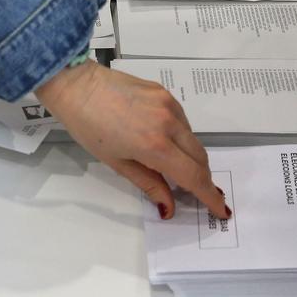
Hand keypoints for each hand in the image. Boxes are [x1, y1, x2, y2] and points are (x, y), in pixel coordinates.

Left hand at [37, 61, 230, 220]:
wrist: (76, 86)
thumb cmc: (88, 128)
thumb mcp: (117, 163)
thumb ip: (149, 184)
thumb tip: (169, 207)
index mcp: (155, 146)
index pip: (193, 176)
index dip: (209, 196)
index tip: (219, 210)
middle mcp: (169, 123)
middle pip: (200, 157)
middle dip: (203, 178)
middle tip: (199, 193)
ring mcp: (169, 104)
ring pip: (193, 138)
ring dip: (191, 157)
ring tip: (177, 167)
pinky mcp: (164, 92)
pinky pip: (183, 120)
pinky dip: (181, 136)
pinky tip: (165, 141)